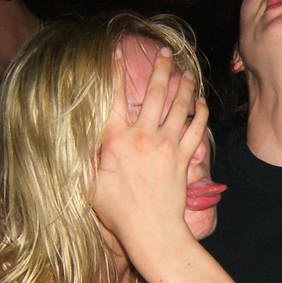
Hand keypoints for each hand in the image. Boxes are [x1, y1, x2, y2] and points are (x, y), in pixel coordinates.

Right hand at [93, 46, 207, 245]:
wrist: (151, 231)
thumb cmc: (116, 212)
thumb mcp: (89, 183)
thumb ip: (87, 157)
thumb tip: (80, 140)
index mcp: (115, 140)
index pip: (113, 98)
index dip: (115, 72)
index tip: (118, 51)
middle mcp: (143, 137)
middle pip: (155, 93)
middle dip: (161, 68)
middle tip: (166, 52)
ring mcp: (167, 146)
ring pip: (179, 107)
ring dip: (185, 85)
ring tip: (187, 71)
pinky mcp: (184, 158)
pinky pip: (196, 129)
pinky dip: (200, 113)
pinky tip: (201, 103)